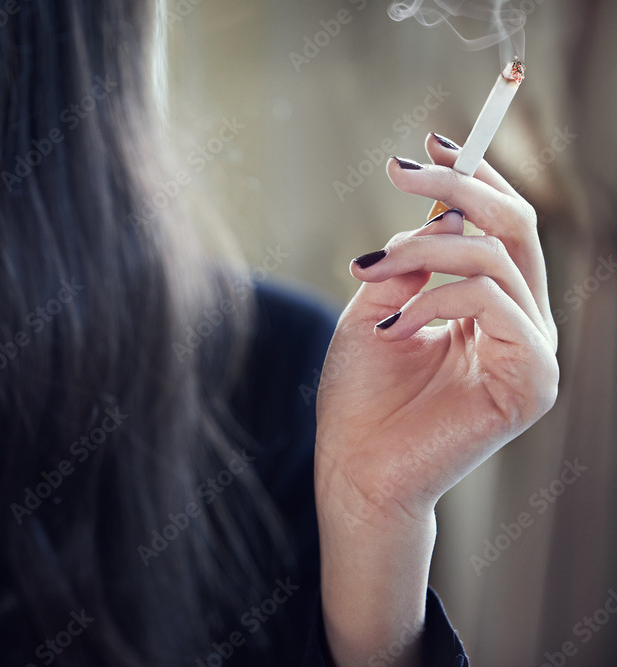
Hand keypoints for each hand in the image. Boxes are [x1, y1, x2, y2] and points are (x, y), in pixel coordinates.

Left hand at [313, 133, 558, 665]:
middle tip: (401, 166)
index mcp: (490, 305)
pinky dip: (438, 298)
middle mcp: (520, 322)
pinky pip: (494, 301)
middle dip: (457, 185)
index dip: (473, 176)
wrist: (354, 468)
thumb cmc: (360, 395)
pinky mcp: (532, 378)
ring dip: (427, 247)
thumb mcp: (378, 307)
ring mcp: (532, 350)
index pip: (501, 227)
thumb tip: (437, 201)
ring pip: (499, 256)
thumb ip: (412, 259)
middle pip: (514, 226)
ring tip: (371, 269)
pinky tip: (397, 326)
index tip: (427, 141)